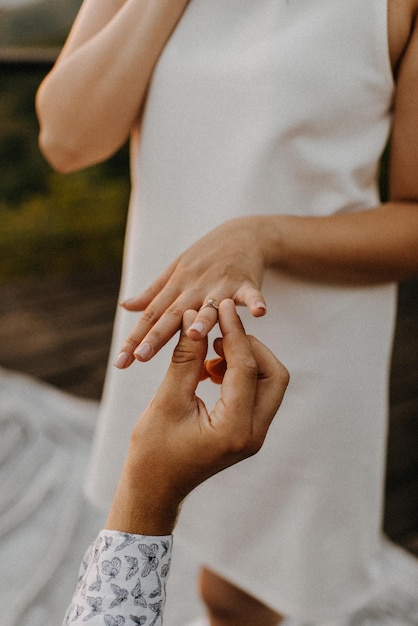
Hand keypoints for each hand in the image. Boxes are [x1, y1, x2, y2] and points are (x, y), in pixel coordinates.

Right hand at [105, 299, 288, 534]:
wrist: (154, 489)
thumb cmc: (153, 451)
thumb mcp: (167, 401)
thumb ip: (185, 358)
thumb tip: (196, 318)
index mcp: (235, 429)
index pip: (247, 368)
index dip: (235, 332)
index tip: (221, 308)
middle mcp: (253, 433)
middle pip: (274, 375)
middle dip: (251, 346)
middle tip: (221, 331)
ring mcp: (254, 434)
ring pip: (268, 383)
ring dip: (246, 359)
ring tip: (211, 351)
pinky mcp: (247, 431)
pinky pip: (256, 393)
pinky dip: (239, 373)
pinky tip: (210, 368)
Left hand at [113, 217, 272, 368]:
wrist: (243, 234)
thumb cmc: (207, 256)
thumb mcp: (176, 271)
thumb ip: (153, 293)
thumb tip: (125, 306)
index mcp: (176, 288)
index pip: (151, 316)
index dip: (135, 338)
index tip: (121, 361)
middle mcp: (194, 288)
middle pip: (173, 315)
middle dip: (156, 337)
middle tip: (140, 357)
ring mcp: (220, 285)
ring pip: (210, 306)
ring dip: (204, 319)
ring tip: (195, 335)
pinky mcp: (246, 282)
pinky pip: (251, 294)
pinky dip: (255, 302)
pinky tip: (260, 313)